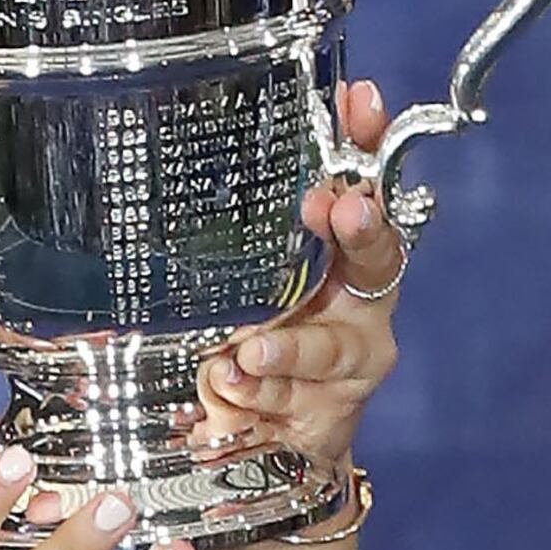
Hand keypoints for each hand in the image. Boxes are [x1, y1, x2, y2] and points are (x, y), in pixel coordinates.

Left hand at [191, 78, 405, 464]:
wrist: (269, 449)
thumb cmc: (251, 341)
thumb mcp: (236, 278)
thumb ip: (227, 230)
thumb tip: (174, 143)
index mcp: (341, 254)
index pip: (366, 182)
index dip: (368, 141)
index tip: (359, 101)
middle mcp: (359, 302)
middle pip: (376, 256)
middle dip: (360, 229)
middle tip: (341, 209)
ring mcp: (347, 362)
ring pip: (330, 345)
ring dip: (290, 342)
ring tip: (251, 348)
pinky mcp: (327, 415)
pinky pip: (291, 400)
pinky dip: (256, 392)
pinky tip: (229, 382)